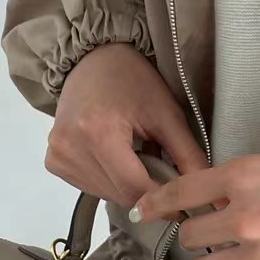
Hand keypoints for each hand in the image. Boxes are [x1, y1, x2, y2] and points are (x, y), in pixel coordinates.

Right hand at [47, 42, 209, 205]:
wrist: (93, 59)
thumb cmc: (133, 80)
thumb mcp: (167, 113)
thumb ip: (187, 155)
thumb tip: (207, 191)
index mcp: (99, 134)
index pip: (134, 188)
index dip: (163, 198)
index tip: (183, 201)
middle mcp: (70, 149)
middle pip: (119, 194)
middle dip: (147, 191)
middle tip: (165, 173)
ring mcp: (58, 156)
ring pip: (105, 194)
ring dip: (128, 187)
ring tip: (140, 158)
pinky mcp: (52, 161)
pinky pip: (89, 186)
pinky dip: (110, 181)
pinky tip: (119, 158)